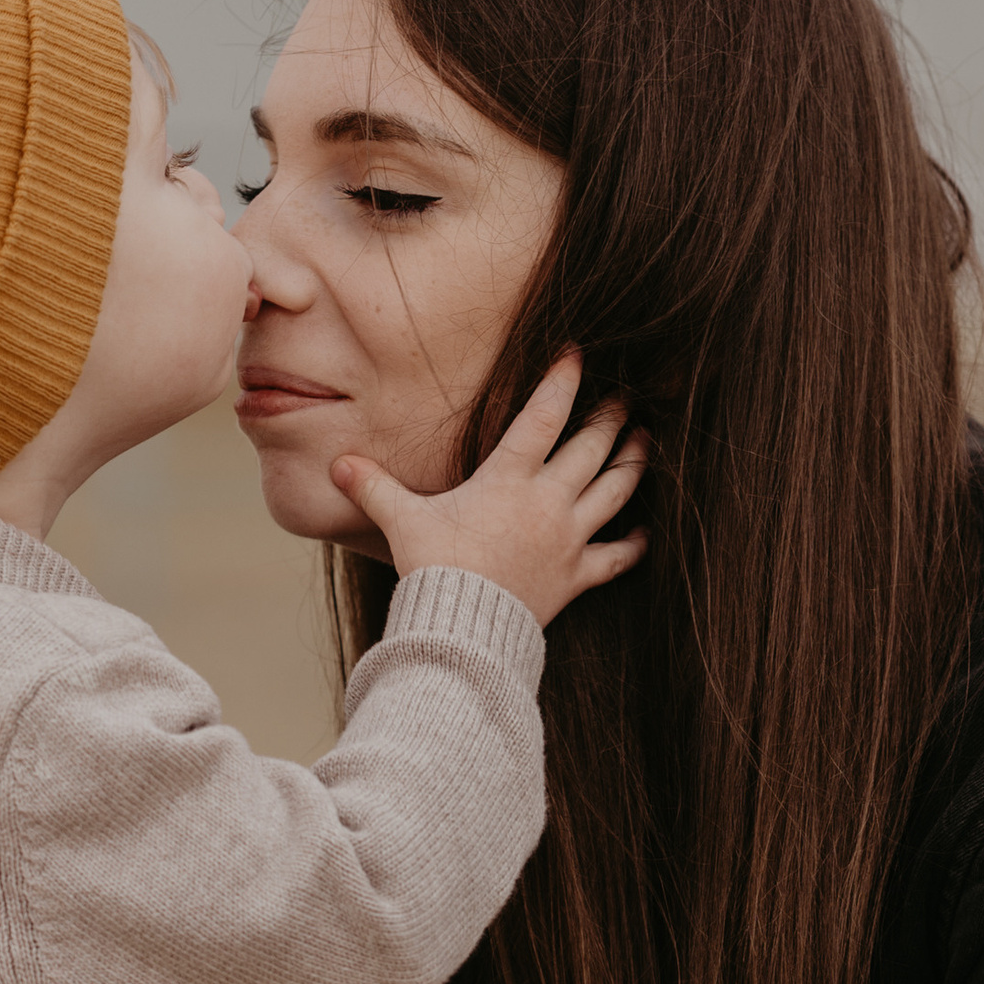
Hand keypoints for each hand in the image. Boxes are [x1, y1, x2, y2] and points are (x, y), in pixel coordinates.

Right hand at [330, 351, 645, 626]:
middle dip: (612, 416)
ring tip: (645, 440)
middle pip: (593, 447)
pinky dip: (634, 544)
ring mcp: (569, 538)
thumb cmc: (433, 568)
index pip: (543, 416)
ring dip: (633, 463)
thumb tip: (337, 464)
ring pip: (616, 490)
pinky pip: (617, 556)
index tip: (577, 354)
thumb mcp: (401, 521)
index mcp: (509, 478)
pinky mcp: (577, 576)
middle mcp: (548, 501)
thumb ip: (374, 487)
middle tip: (627, 395)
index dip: (562, 381)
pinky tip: (645, 533)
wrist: (462, 629)